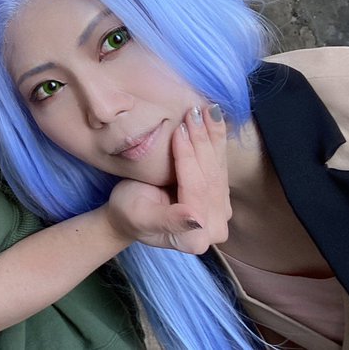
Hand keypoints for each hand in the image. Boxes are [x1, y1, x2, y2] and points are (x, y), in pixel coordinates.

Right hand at [104, 104, 230, 253]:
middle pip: (212, 179)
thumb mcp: (141, 216)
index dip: (188, 159)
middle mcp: (215, 229)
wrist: (129, 213)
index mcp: (196, 238)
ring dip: (212, 137)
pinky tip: (212, 119)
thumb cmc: (128, 213)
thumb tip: (196, 219)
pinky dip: (216, 141)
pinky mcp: (220, 198)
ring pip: (219, 169)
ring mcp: (220, 213)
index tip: (178, 131)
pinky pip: (220, 166)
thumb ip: (168, 220)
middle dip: (202, 143)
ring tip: (204, 111)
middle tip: (192, 113)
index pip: (197, 191)